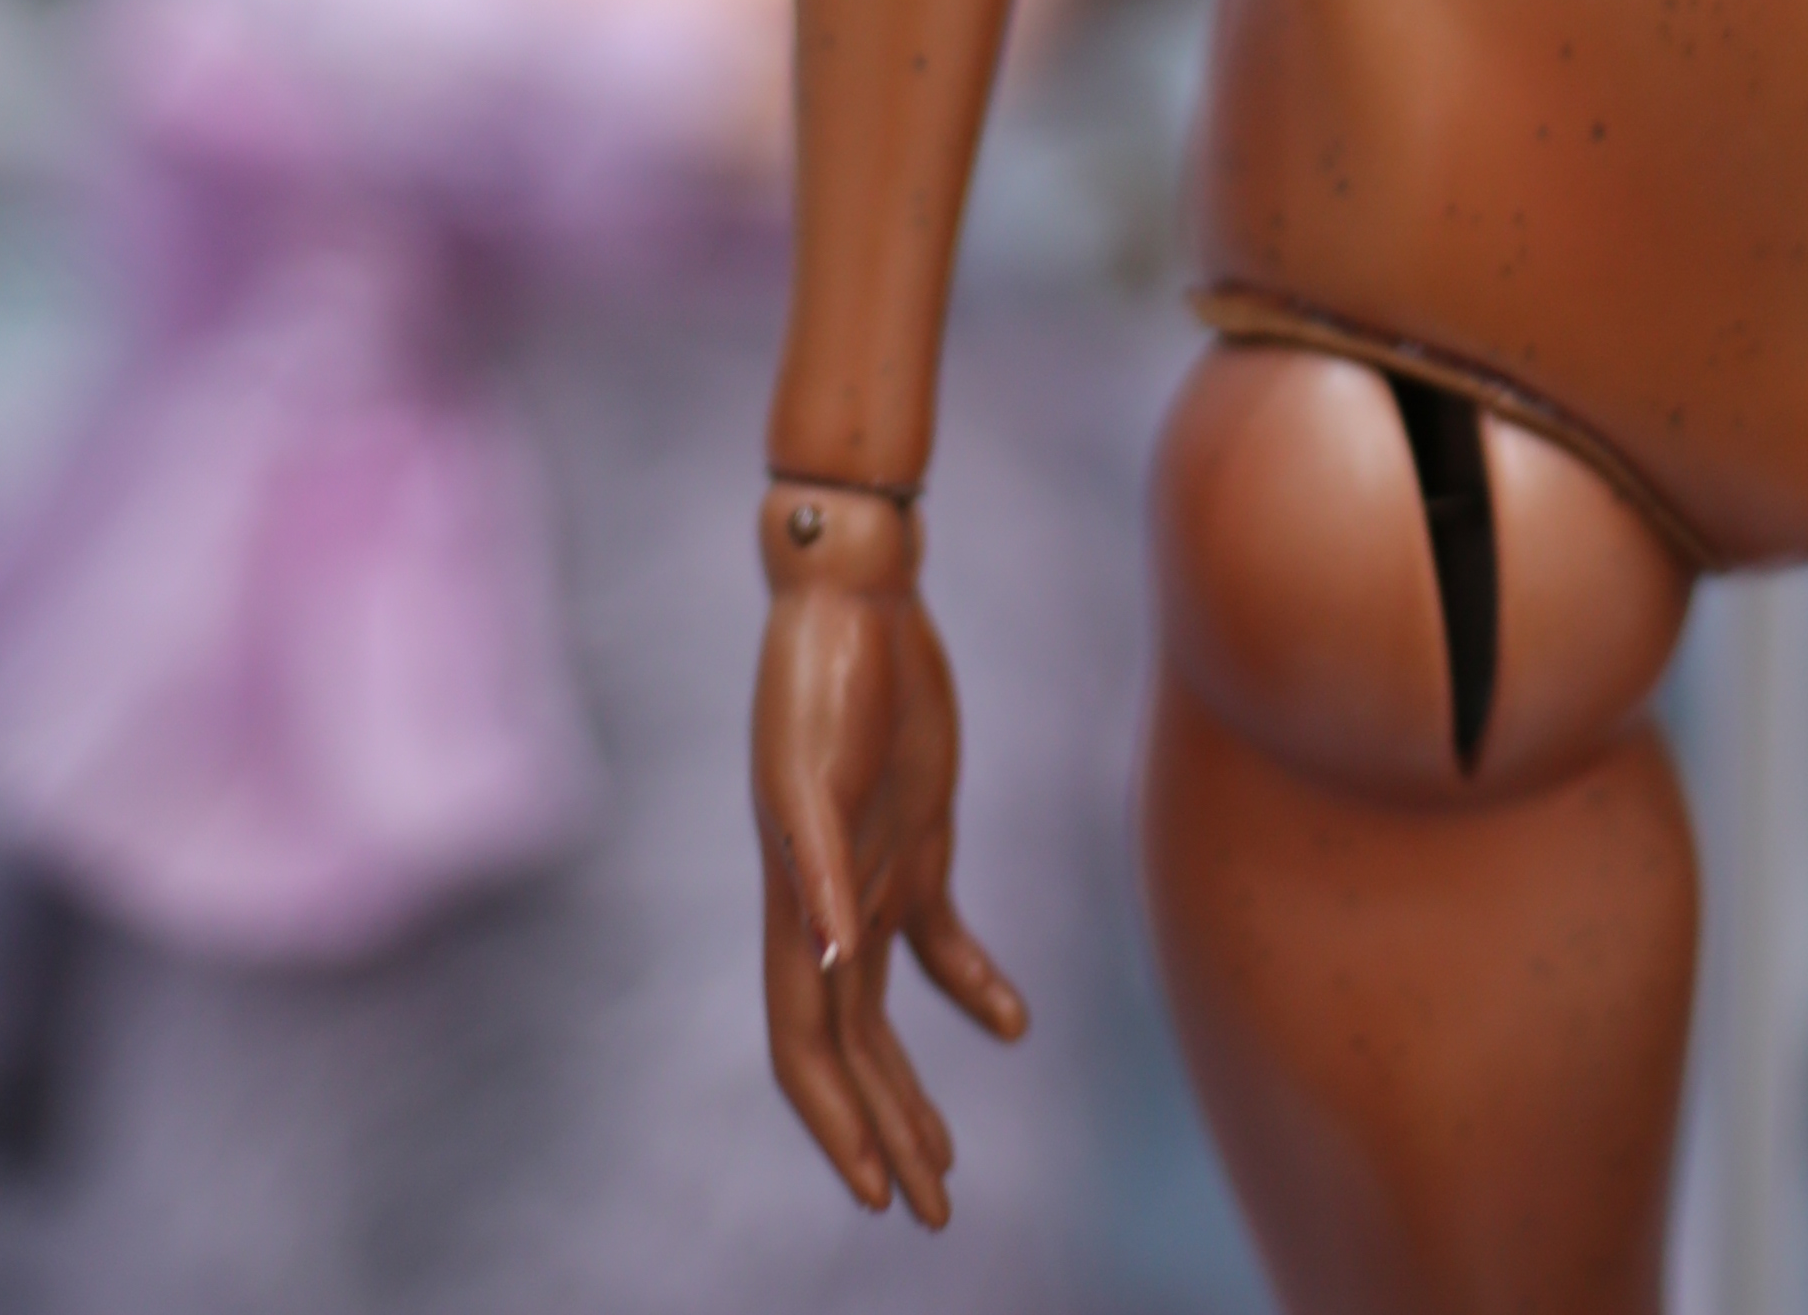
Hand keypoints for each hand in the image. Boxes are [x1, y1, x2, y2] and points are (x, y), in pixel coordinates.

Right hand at [752, 576, 1028, 1222]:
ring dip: (914, 1091)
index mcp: (795, 902)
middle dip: (885, 1136)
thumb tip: (828, 964)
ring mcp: (873, 876)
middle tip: (931, 1214)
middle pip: (851, 1053)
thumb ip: (817, 864)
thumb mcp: (813, 767)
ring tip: (952, 1167)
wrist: (852, 594)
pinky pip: (941, 941)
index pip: (807, 1045)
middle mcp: (829, 906)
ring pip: (888, 1016)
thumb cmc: (823, 670)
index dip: (835, 1123)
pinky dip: (973, 989)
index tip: (877, 1191)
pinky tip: (1012, 1026)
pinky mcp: (917, 840)